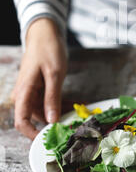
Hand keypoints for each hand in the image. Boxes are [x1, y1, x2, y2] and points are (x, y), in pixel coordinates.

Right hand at [11, 18, 66, 138]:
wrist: (45, 32)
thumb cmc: (48, 49)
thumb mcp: (54, 74)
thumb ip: (52, 98)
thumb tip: (52, 121)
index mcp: (23, 92)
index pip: (21, 121)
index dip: (33, 134)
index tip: (50, 139)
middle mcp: (24, 94)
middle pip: (34, 118)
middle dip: (53, 122)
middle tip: (73, 124)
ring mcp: (31, 91)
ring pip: (43, 111)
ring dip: (58, 113)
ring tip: (77, 111)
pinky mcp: (38, 88)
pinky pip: (47, 102)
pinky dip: (59, 104)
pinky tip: (74, 103)